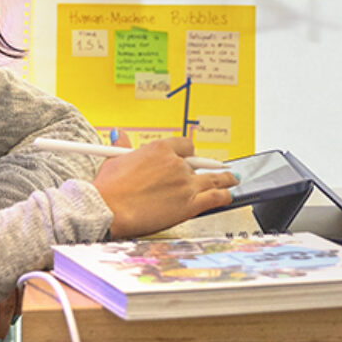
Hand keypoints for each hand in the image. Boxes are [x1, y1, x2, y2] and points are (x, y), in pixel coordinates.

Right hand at [92, 132, 237, 238]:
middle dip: (208, 166)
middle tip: (216, 168)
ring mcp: (185, 183)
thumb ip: (122, 146)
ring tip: (232, 178)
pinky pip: (215, 197)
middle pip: (199, 163)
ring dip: (225, 178)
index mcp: (159, 149)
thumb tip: (119, 134)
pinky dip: (225, 195)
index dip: (189, 152)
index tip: (190, 157)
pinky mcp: (190, 204)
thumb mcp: (113, 159)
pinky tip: (228, 195)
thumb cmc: (109, 187)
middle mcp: (176, 164)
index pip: (184, 145)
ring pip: (214, 179)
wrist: (109, 208)